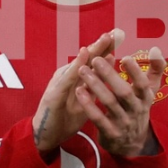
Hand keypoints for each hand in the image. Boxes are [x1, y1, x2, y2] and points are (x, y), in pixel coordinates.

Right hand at [32, 29, 124, 151]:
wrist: (47, 135)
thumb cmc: (66, 117)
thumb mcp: (85, 100)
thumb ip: (95, 83)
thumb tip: (109, 66)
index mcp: (76, 78)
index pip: (93, 61)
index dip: (106, 48)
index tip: (120, 36)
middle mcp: (68, 76)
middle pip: (87, 57)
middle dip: (102, 44)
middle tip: (116, 31)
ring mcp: (60, 82)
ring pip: (79, 63)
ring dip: (93, 49)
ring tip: (105, 37)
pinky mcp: (55, 92)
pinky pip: (68, 77)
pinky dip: (77, 65)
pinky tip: (85, 54)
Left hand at [75, 46, 166, 156]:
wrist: (132, 144)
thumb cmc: (137, 109)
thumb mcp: (149, 92)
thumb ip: (155, 70)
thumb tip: (156, 49)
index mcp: (145, 98)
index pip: (143, 84)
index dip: (136, 72)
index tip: (125, 57)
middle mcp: (136, 110)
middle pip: (124, 92)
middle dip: (110, 75)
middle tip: (96, 59)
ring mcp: (123, 123)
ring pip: (109, 103)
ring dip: (95, 86)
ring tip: (82, 70)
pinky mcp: (110, 133)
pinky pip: (98, 118)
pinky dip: (89, 105)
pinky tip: (80, 91)